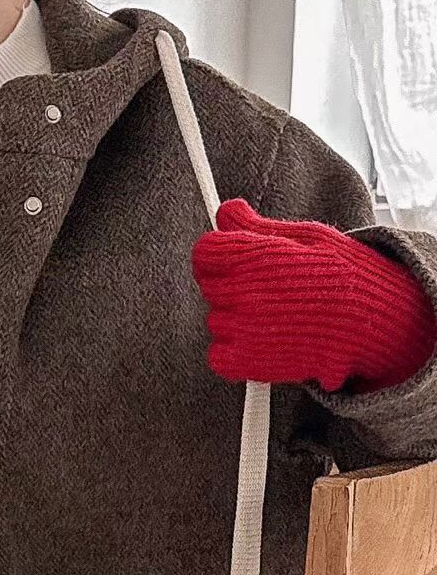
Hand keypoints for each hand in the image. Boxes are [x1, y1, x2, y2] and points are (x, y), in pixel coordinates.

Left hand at [191, 197, 434, 392]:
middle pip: (209, 285)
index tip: (232, 257)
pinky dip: (233, 353)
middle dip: (230, 283)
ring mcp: (243, 330)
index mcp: (258, 256)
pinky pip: (218, 356)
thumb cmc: (344, 277)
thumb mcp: (307, 237)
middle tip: (267, 288)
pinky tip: (264, 340)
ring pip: (215, 320)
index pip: (205, 251)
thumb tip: (226, 211)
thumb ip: (257, 228)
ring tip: (276, 315)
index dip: (217, 253)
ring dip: (236, 319)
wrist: (370, 323)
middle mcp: (245, 293)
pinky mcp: (246, 363)